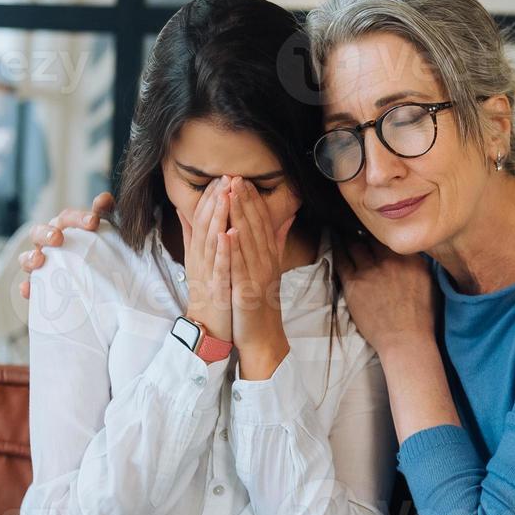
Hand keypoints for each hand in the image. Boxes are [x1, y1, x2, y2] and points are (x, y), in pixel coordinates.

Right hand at [18, 192, 114, 298]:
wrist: (104, 278)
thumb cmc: (101, 249)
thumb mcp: (108, 231)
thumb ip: (106, 213)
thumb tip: (104, 198)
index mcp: (64, 227)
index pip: (67, 218)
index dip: (78, 218)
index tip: (93, 222)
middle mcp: (48, 243)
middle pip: (38, 233)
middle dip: (46, 234)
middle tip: (58, 238)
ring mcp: (41, 263)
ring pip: (26, 258)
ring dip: (30, 258)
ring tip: (39, 260)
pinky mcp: (40, 285)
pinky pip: (30, 286)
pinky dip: (27, 287)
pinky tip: (28, 289)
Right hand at [178, 176, 232, 343]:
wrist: (210, 329)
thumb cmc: (209, 293)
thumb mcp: (198, 261)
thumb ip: (192, 236)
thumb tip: (183, 210)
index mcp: (198, 251)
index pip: (201, 218)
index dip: (210, 197)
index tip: (220, 176)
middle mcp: (200, 259)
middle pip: (204, 224)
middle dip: (214, 199)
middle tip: (224, 176)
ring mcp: (208, 273)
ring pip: (210, 241)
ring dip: (217, 217)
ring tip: (225, 195)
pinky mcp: (217, 289)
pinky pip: (220, 267)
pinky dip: (223, 250)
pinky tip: (227, 234)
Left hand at [228, 179, 293, 377]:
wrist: (262, 336)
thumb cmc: (261, 302)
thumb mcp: (270, 268)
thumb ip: (276, 241)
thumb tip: (287, 216)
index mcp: (268, 256)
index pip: (262, 223)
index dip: (253, 200)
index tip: (244, 180)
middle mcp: (266, 263)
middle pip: (255, 227)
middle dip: (245, 201)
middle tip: (236, 177)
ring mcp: (257, 276)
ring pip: (248, 242)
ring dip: (240, 217)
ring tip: (231, 196)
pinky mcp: (247, 291)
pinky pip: (240, 267)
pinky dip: (234, 250)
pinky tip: (228, 233)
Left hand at [338, 240, 436, 360]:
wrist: (406, 340)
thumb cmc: (421, 318)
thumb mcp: (428, 282)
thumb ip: (416, 263)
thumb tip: (407, 252)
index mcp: (411, 258)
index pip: (391, 236)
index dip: (380, 231)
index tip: (374, 229)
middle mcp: (391, 259)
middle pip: (371, 236)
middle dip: (362, 231)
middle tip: (352, 226)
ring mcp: (371, 270)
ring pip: (354, 244)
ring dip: (346, 237)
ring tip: (338, 230)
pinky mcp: (354, 283)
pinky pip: (340, 260)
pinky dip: (335, 249)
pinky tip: (331, 241)